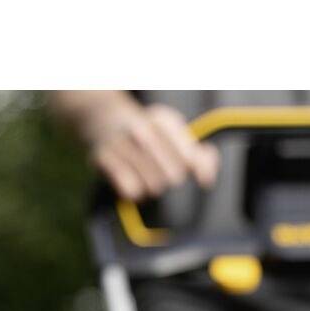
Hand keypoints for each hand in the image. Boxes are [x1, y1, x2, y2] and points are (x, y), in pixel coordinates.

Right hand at [87, 100, 219, 201]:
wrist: (103, 118)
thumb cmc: (149, 134)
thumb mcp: (176, 136)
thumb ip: (200, 157)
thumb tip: (206, 179)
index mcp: (163, 120)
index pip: (190, 159)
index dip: (194, 170)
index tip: (192, 172)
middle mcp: (142, 129)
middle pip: (174, 176)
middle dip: (171, 179)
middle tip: (162, 171)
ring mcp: (122, 143)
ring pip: (154, 186)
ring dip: (153, 187)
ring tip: (146, 175)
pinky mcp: (104, 158)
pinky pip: (131, 191)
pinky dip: (134, 191)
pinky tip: (132, 180)